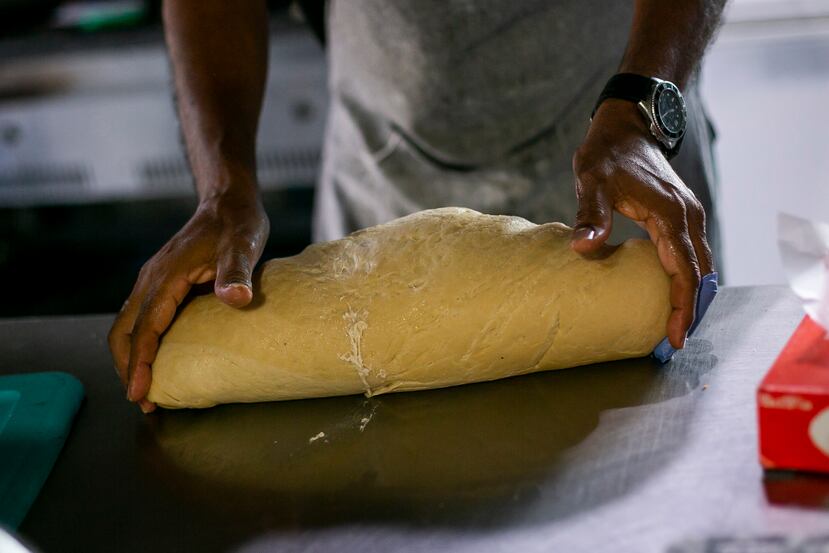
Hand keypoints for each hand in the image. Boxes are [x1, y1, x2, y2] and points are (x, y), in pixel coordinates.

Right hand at [108, 190, 268, 411]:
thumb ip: (237, 272)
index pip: (145, 328)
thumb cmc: (237, 224)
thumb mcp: (243, 246)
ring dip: (130, 357)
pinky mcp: (162, 282)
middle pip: (124, 331)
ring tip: (144, 387)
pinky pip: (140, 317)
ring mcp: (153, 280)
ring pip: (127, 325)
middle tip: (142, 401)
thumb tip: (236, 298)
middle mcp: (151, 279)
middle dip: (128, 368)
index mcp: (166, 276)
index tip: (141, 393)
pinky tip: (155, 357)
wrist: (228, 202)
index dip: (141, 363)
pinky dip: (140, 342)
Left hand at [570, 98, 712, 348]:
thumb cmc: (608, 153)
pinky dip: (687, 277)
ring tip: (674, 326)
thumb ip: (591, 214)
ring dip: (691, 295)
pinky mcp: (681, 214)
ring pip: (700, 265)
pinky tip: (671, 293)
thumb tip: (583, 248)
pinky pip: (692, 253)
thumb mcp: (592, 181)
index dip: (681, 306)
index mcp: (671, 215)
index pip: (684, 271)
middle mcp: (688, 217)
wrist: (627, 125)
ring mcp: (688, 215)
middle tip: (672, 342)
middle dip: (689, 309)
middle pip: (699, 274)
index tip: (673, 336)